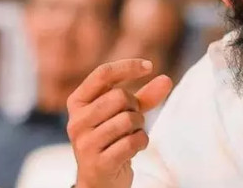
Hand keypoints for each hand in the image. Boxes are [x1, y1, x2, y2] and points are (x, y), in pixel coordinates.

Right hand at [67, 59, 172, 187]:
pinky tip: (134, 147)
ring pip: (128, 119)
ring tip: (131, 134)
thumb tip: (166, 79)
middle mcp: (76, 121)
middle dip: (135, 106)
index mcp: (78, 102)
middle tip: (132, 120)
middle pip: (119, 96)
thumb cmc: (113, 139)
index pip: (102, 74)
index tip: (149, 66)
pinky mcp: (98, 163)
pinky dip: (141, 142)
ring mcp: (85, 143)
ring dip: (139, 126)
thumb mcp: (126, 113)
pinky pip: (132, 142)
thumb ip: (145, 96)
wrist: (100, 179)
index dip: (128, 66)